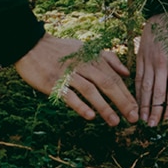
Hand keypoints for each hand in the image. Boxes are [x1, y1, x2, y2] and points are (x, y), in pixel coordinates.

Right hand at [14, 34, 136, 125]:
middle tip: (133, 118)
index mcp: (92, 58)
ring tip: (115, 122)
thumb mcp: (86, 49)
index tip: (137, 108)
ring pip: (90, 90)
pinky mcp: (53, 82)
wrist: (31, 45)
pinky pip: (69, 95)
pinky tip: (90, 116)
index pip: (114, 77)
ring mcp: (68, 74)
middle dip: (122, 101)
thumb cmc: (61, 50)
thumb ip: (108, 58)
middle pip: (107, 83)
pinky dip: (80, 105)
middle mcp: (83, 65)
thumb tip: (127, 72)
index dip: (127, 93)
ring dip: (104, 107)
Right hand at [136, 11, 167, 126]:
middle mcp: (161, 62)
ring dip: (143, 104)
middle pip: (157, 92)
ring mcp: (148, 59)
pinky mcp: (140, 56)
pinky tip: (135, 101)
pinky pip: (136, 76)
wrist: (165, 9)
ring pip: (144, 86)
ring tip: (142, 119)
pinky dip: (136, 90)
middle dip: (154, 110)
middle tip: (152, 126)